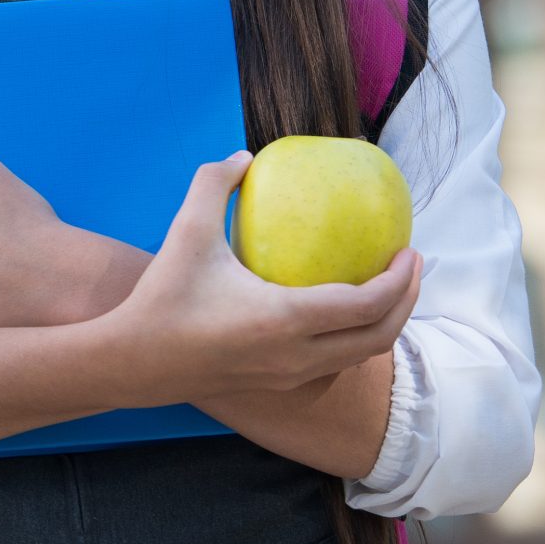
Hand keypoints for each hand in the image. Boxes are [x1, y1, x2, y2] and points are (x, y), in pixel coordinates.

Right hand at [107, 150, 421, 405]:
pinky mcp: (280, 386)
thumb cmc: (163, 297)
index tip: (409, 250)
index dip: (399, 278)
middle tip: (410, 265)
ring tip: (386, 288)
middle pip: (379, 336)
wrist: (134, 362)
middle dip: (407, 301)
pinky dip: (355, 340)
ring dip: (384, 323)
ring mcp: (291, 376)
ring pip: (361, 355)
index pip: (367, 304)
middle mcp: (299, 355)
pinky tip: (342, 313)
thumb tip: (245, 157)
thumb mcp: (186, 231)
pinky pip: (337, 363)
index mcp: (286, 318)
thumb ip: (214, 183)